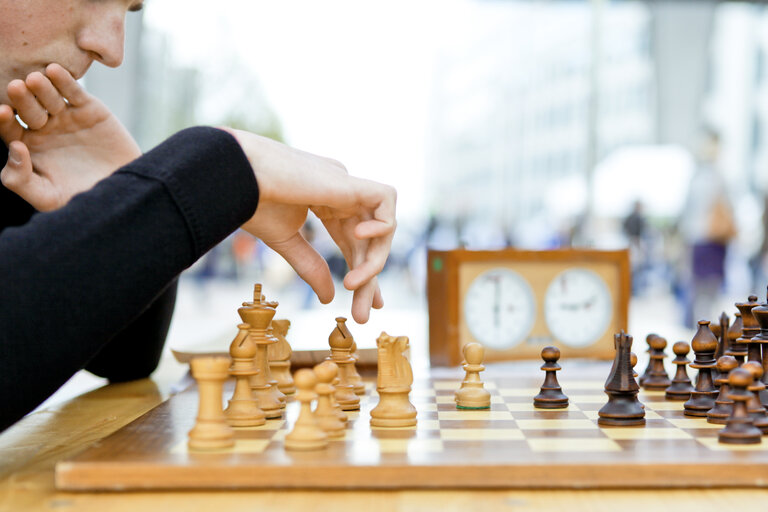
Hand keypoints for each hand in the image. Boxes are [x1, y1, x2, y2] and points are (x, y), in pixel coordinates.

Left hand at [0, 64, 139, 210]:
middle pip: (27, 109)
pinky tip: (54, 71)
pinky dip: (65, 81)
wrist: (123, 190)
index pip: (9, 130)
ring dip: (40, 87)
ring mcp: (66, 117)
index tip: (4, 113)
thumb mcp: (46, 197)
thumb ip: (20, 179)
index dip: (4, 121)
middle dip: (22, 99)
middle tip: (16, 87)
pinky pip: (74, 92)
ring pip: (48, 97)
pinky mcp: (89, 109)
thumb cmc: (82, 198)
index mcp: (28, 148)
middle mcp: (44, 129)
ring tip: (35, 80)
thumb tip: (14, 147)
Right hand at [224, 128, 395, 323]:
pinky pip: (386, 199)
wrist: (237, 176)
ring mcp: (347, 184)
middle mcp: (341, 192)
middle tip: (363, 314)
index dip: (365, 268)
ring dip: (373, 261)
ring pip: (382, 226)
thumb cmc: (252, 202)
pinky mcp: (350, 179)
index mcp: (325, 201)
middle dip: (369, 278)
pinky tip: (358, 237)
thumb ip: (310, 266)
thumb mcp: (286, 242)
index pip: (355, 238)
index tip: (369, 303)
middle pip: (368, 240)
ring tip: (352, 285)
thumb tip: (328, 298)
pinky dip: (381, 225)